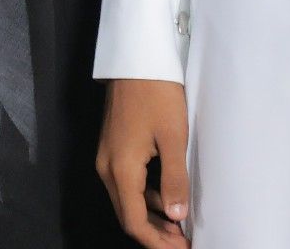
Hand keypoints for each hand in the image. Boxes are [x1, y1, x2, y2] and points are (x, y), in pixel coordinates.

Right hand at [96, 78, 189, 245]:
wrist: (136, 59)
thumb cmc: (157, 94)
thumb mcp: (173, 138)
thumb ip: (175, 180)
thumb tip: (177, 217)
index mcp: (120, 170)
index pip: (134, 223)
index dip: (157, 242)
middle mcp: (106, 168)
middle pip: (127, 216)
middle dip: (154, 235)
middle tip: (183, 243)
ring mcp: (107, 157)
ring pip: (126, 201)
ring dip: (151, 218)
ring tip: (180, 227)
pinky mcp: (112, 148)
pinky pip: (126, 184)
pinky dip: (146, 198)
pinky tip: (167, 199)